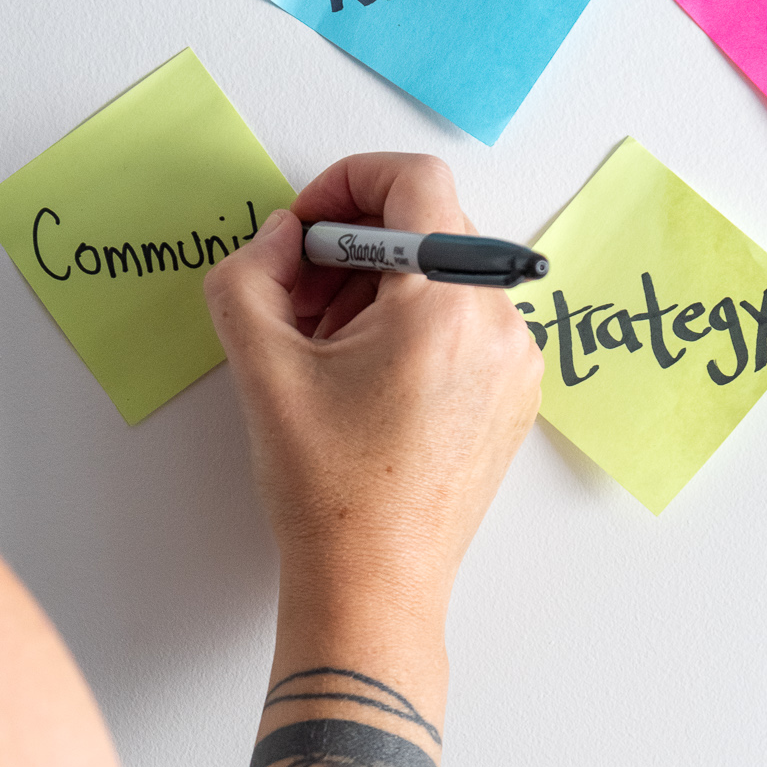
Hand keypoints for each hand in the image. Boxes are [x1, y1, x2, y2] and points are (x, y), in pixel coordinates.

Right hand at [204, 154, 543, 632]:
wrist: (374, 586)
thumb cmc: (327, 488)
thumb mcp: (260, 365)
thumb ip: (250, 273)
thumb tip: (282, 237)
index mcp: (446, 302)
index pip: (413, 180)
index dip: (345, 183)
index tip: (303, 227)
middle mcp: (499, 321)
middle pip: (427, 228)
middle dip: (350, 248)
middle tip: (296, 297)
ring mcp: (515, 361)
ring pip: (444, 277)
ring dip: (377, 288)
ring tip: (323, 347)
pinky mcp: (513, 396)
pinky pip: (464, 322)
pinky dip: (410, 325)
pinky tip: (361, 377)